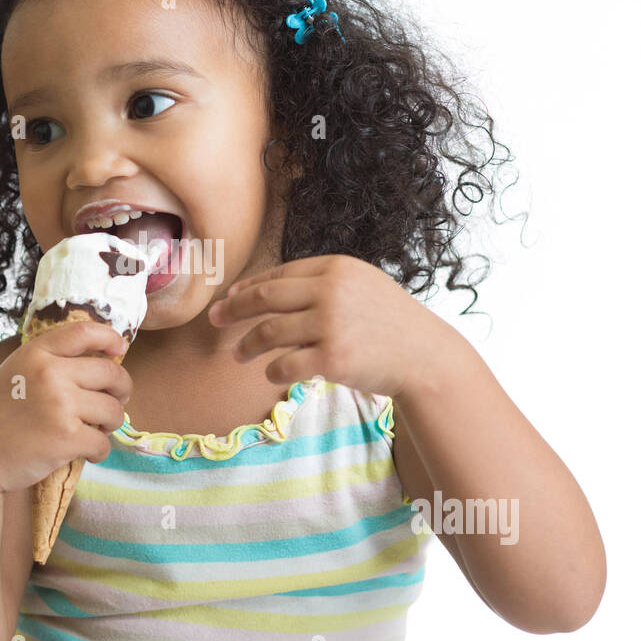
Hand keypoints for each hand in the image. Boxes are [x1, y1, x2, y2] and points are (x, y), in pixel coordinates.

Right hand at [0, 321, 132, 494]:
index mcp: (37, 353)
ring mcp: (60, 404)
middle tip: (115, 402)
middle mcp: (50, 373)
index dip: (109, 337)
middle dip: (121, 390)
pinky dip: (100, 450)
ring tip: (97, 430)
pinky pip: (103, 442)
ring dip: (111, 423)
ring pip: (113, 410)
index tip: (119, 348)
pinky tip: (87, 452)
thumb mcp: (16, 372)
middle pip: (111, 373)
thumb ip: (50, 362)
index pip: (85, 332)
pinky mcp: (67, 437)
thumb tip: (101, 361)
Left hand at [207, 254, 441, 397]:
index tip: (229, 298)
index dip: (249, 287)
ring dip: (247, 345)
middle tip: (214, 320)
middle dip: (233, 309)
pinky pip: (285, 365)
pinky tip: (270, 372)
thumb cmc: (390, 324)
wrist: (426, 357)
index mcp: (337, 268)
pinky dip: (272, 370)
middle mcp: (331, 291)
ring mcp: (332, 325)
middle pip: (266, 298)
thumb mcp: (362, 286)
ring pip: (270, 333)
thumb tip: (266, 290)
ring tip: (238, 354)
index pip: (280, 274)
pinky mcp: (333, 359)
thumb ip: (322, 284)